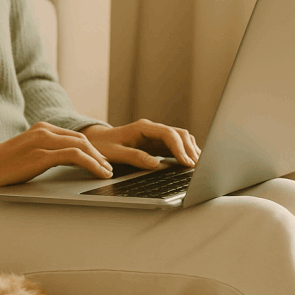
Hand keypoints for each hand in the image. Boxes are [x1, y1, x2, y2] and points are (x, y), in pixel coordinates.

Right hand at [0, 122, 112, 194]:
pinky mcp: (41, 155)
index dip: (92, 148)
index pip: (74, 135)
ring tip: (107, 173)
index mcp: (41, 128)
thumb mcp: (26, 155)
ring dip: (99, 160)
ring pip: (82, 146)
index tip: (101, 161)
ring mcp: (42, 141)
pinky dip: (92, 164)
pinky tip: (99, 173)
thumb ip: (43, 154)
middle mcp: (43, 130)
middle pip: (82, 139)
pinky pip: (75, 156)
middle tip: (109, 168)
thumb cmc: (0, 167)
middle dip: (99, 154)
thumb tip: (60, 164)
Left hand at [81, 119, 200, 170]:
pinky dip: (185, 153)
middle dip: (190, 149)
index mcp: (142, 128)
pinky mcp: (156, 144)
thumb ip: (135, 157)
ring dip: (190, 150)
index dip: (179, 148)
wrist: (96, 141)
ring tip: (198, 166)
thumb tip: (156, 164)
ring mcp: (155, 136)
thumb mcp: (115, 153)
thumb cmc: (102, 146)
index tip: (186, 162)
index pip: (168, 134)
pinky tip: (190, 163)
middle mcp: (152, 129)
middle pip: (179, 134)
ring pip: (180, 138)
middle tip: (198, 167)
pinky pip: (175, 145)